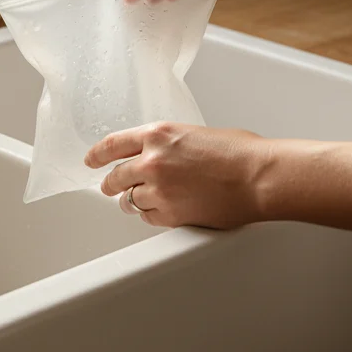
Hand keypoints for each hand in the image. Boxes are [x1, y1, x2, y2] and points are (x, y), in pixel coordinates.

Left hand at [85, 122, 271, 229]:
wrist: (260, 177)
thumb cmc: (239, 153)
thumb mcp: (194, 134)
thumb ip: (168, 144)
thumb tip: (157, 155)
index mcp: (157, 134)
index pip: (112, 144)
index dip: (97, 155)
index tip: (91, 160)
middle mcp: (151, 161)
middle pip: (115, 176)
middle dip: (110, 183)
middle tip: (109, 186)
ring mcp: (158, 189)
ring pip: (129, 200)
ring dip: (132, 201)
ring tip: (141, 201)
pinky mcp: (170, 214)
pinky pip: (148, 217)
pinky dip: (151, 215)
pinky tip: (162, 211)